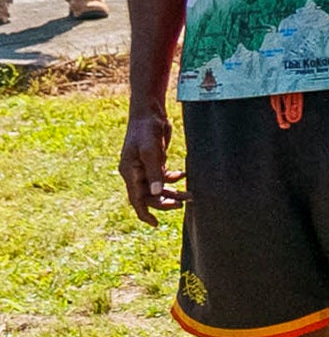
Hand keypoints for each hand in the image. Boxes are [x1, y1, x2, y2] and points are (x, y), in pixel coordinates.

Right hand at [119, 107, 179, 225]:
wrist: (149, 112)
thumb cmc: (146, 130)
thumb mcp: (150, 151)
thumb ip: (154, 171)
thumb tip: (156, 193)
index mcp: (129, 172)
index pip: (136, 199)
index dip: (144, 213)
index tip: (155, 224)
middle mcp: (135, 172)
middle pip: (149, 195)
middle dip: (165, 201)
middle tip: (184, 202)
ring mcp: (145, 167)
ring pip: (158, 187)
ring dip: (172, 192)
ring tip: (190, 195)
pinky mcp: (154, 160)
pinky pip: (163, 176)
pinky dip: (173, 178)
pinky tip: (184, 175)